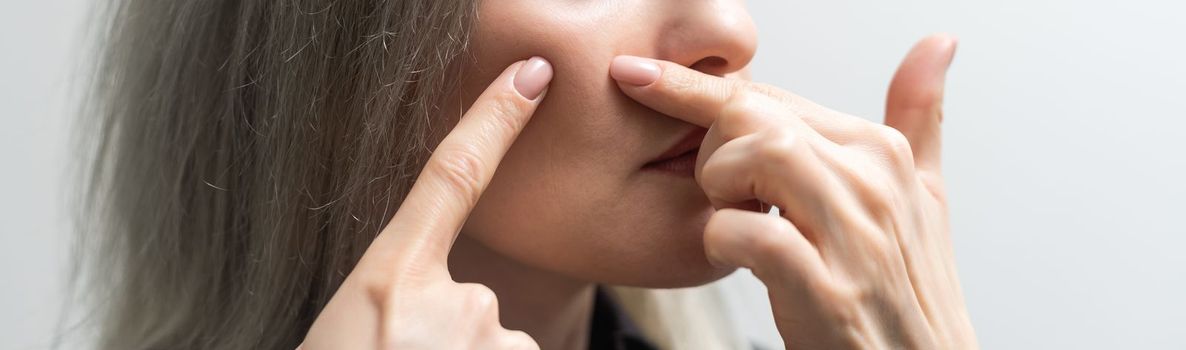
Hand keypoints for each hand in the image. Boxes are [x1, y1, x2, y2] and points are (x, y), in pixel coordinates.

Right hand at [300, 57, 552, 349]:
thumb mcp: (346, 322)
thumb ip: (399, 295)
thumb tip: (429, 300)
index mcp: (393, 278)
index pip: (452, 176)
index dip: (494, 122)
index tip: (529, 78)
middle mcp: (456, 301)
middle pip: (473, 297)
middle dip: (447, 330)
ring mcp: (495, 341)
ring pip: (494, 340)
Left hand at [610, 35, 976, 348]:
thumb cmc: (907, 290)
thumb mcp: (923, 196)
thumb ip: (921, 117)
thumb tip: (937, 43)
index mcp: (882, 151)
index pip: (772, 96)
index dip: (699, 94)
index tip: (640, 78)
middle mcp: (873, 182)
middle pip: (756, 115)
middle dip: (711, 148)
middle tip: (723, 193)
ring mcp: (854, 236)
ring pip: (759, 155)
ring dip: (719, 187)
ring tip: (733, 218)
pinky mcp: (827, 291)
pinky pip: (751, 233)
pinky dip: (723, 240)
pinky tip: (734, 254)